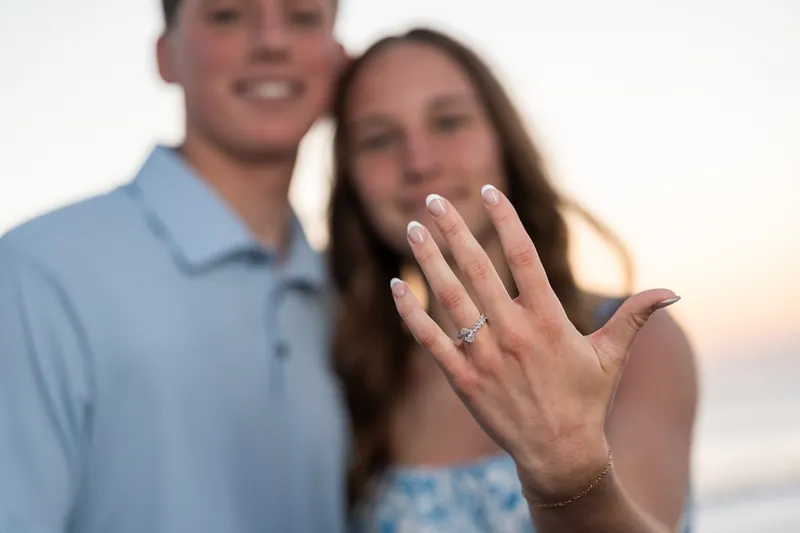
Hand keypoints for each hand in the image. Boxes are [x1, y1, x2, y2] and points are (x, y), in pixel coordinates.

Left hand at [390, 186, 679, 500]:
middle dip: (455, 230)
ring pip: (450, 299)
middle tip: (435, 200)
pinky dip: (412, 314)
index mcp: (548, 320)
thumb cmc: (585, 399)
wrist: (559, 454)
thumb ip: (634, 316)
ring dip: (428, 261)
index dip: (504, 221)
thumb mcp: (611, 355)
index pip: (523, 257)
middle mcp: (513, 333)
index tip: (488, 191)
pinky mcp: (463, 379)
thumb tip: (673, 291)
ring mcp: (485, 356)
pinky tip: (397, 287)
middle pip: (478, 269)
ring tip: (411, 229)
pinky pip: (430, 341)